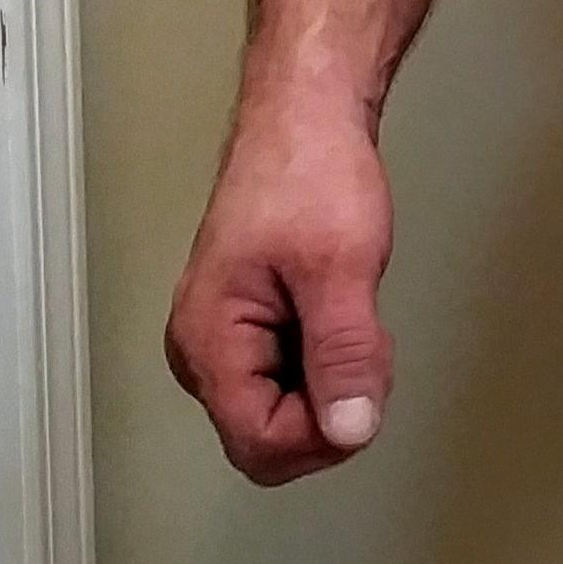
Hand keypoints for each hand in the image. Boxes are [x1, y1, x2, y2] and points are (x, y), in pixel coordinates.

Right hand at [165, 95, 395, 485]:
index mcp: (207, 341)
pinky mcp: (248, 332)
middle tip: (361, 338)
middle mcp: (201, 353)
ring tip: (349, 313)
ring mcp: (223, 343)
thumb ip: (343, 354)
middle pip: (271, 440)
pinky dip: (329, 363)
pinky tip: (341, 314)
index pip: (260, 445)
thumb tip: (349, 430)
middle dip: (331, 408)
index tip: (359, 378)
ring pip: (286, 415)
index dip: (322, 432)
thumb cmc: (310, 174)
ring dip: (334, 383)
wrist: (303, 118)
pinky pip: (291, 383)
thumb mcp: (341, 268)